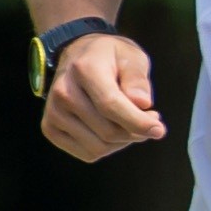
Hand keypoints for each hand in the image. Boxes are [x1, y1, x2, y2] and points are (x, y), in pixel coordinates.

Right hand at [42, 33, 166, 161]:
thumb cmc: (109, 58)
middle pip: (108, 131)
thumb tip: (142, 103)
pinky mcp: (50, 129)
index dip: (138, 122)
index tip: (159, 129)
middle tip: (150, 119)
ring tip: (131, 122)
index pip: (111, 106)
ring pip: (99, 147)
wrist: (77, 56)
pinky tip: (113, 128)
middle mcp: (63, 92)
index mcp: (84, 69)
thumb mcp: (131, 56)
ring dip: (123, 141)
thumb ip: (137, 79)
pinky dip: (107, 147)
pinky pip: (88, 153)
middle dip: (136, 132)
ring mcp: (54, 113)